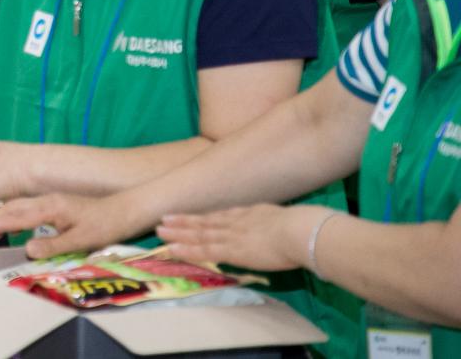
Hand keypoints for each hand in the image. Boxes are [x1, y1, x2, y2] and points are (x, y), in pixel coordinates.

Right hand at [0, 192, 150, 258]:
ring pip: (21, 205)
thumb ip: (53, 245)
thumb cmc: (106, 224)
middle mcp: (49, 201)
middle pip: (14, 207)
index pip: (17, 216)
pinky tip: (18, 224)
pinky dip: (16, 214)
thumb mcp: (80, 240)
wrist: (126, 210)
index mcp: (51, 208)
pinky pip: (29, 207)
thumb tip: (28, 250)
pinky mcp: (58, 205)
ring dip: (4, 215)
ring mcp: (53, 201)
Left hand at [157, 204, 323, 272]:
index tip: (191, 217)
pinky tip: (171, 248)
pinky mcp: (230, 250)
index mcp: (252, 213)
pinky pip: (203, 250)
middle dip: (183, 222)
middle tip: (163, 219)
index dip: (204, 217)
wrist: (301, 231)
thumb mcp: (287, 219)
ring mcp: (231, 235)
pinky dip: (186, 249)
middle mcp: (237, 221)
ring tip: (160, 230)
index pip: (222, 216)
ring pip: (198, 234)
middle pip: (205, 222)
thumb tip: (278, 233)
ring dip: (178, 233)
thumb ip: (277, 226)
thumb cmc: (304, 228)